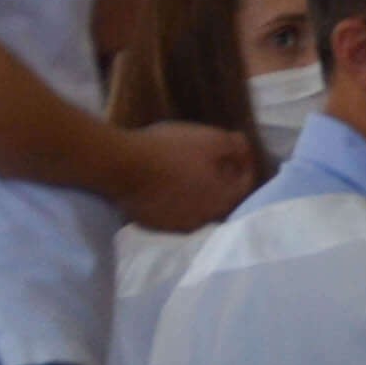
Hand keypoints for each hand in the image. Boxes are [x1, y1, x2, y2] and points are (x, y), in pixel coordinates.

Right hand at [112, 120, 256, 230]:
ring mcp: (173, 226)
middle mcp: (201, 220)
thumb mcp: (212, 138)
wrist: (120, 164)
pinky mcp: (151, 224)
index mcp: (221, 201)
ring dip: (200, 191)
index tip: (237, 150)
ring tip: (192, 170)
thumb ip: (236, 145)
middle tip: (216, 159)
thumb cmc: (171, 150)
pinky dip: (177, 198)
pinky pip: (173, 211)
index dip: (244, 165)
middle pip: (222, 199)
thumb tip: (245, 149)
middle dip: (223, 179)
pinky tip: (170, 182)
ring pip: (197, 208)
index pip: (244, 185)